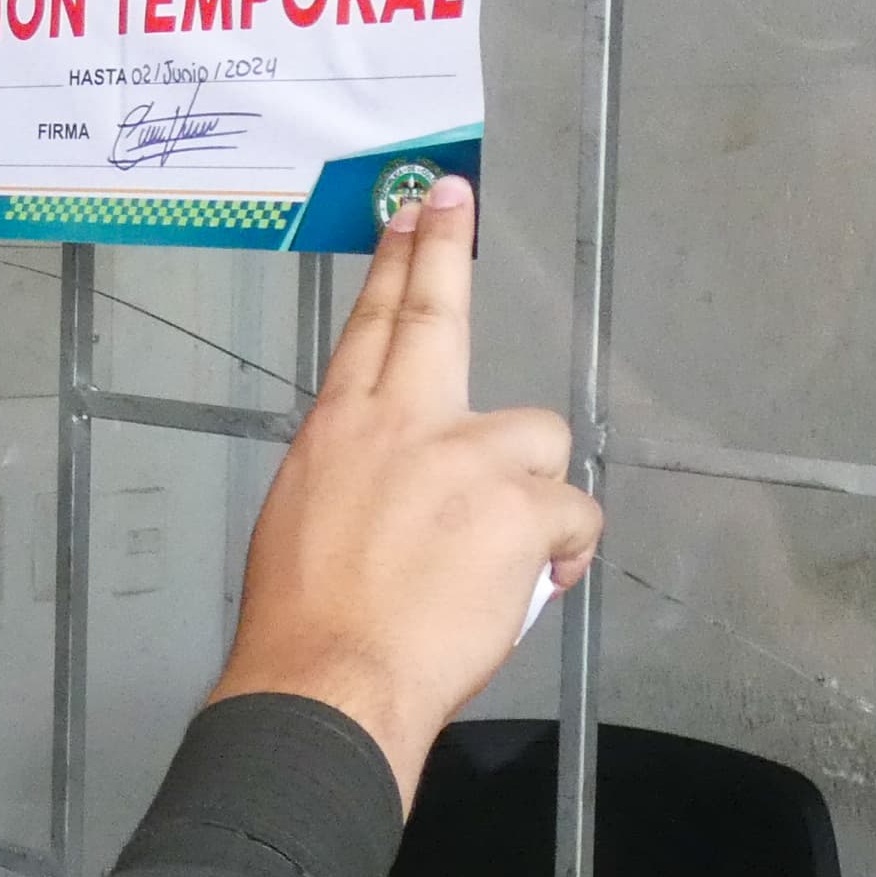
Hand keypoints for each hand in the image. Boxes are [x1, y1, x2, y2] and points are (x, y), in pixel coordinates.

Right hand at [208, 175, 598, 803]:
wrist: (328, 678)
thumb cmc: (305, 622)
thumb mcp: (302, 520)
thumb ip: (357, 474)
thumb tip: (394, 479)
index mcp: (341, 429)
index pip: (371, 328)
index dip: (395, 265)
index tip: (411, 214)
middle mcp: (402, 425)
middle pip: (434, 317)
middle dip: (442, 251)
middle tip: (451, 198)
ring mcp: (465, 459)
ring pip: (537, 436)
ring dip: (534, 486)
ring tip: (506, 548)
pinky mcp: (519, 507)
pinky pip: (573, 512)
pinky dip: (566, 549)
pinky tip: (540, 579)